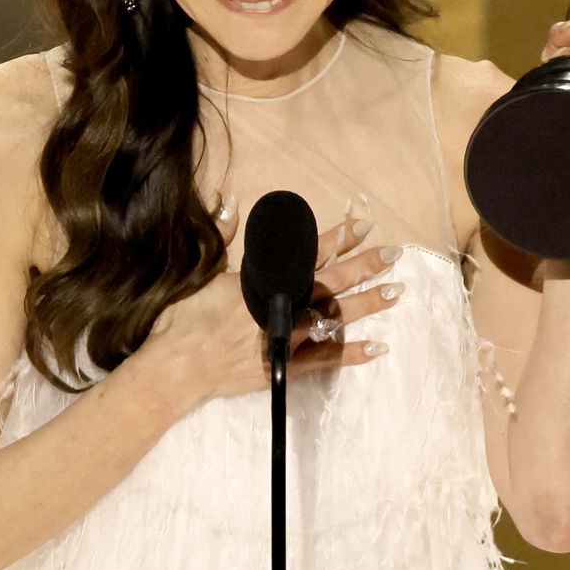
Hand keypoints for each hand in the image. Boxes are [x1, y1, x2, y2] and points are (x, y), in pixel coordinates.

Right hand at [140, 192, 401, 405]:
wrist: (174, 367)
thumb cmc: (183, 318)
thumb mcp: (200, 270)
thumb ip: (222, 235)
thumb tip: (230, 200)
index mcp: (260, 281)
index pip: (306, 255)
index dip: (336, 240)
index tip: (362, 226)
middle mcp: (277, 308)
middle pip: (328, 284)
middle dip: (362, 267)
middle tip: (393, 254)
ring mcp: (282, 340)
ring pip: (332, 319)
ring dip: (366, 305)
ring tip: (395, 292)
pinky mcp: (281, 369)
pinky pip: (322, 361)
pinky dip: (349, 353)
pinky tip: (377, 347)